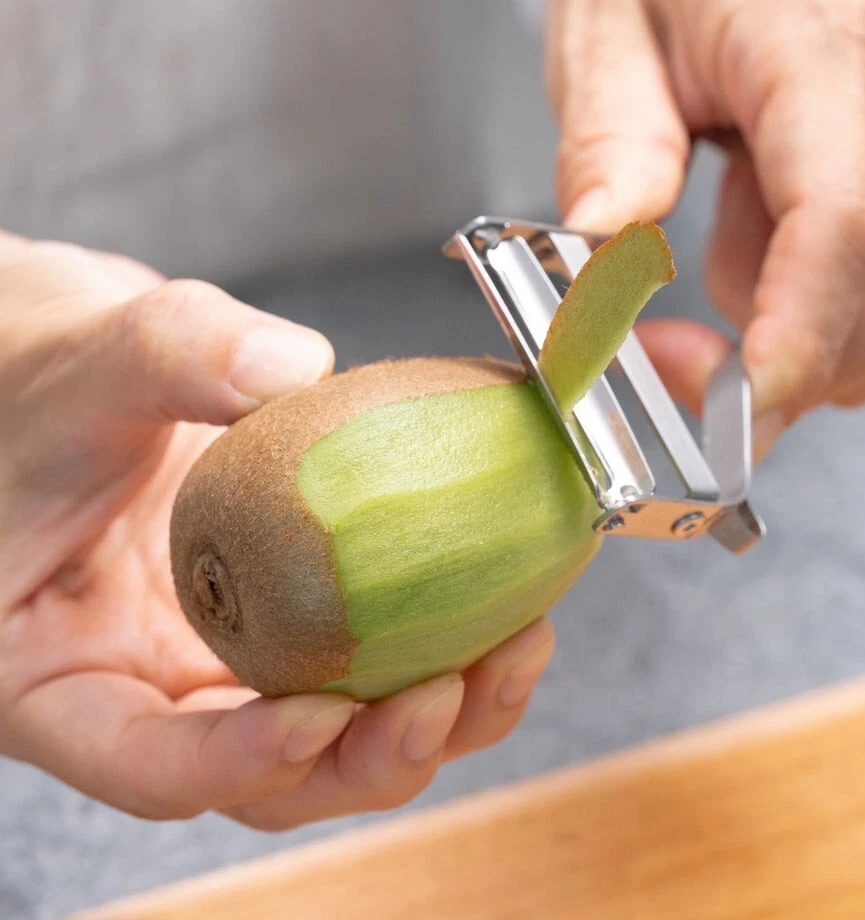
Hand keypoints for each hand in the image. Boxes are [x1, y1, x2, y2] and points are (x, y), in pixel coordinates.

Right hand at [0, 232, 555, 828]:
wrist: (81, 384)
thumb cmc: (47, 392)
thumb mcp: (87, 368)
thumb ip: (168, 357)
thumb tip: (289, 368)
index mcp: (67, 679)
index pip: (145, 762)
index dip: (233, 762)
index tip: (317, 717)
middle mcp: (160, 692)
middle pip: (274, 779)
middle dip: (370, 756)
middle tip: (452, 695)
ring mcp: (237, 662)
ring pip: (345, 735)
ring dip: (439, 714)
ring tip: (515, 650)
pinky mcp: (297, 622)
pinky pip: (378, 660)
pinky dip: (447, 647)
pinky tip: (505, 605)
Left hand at [546, 0, 864, 457]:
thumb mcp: (608, 29)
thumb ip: (610, 139)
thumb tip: (605, 252)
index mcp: (815, 49)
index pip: (838, 220)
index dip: (793, 336)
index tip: (736, 407)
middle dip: (783, 363)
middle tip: (669, 358)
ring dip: (794, 327)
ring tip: (716, 243)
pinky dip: (813, 302)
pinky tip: (759, 238)